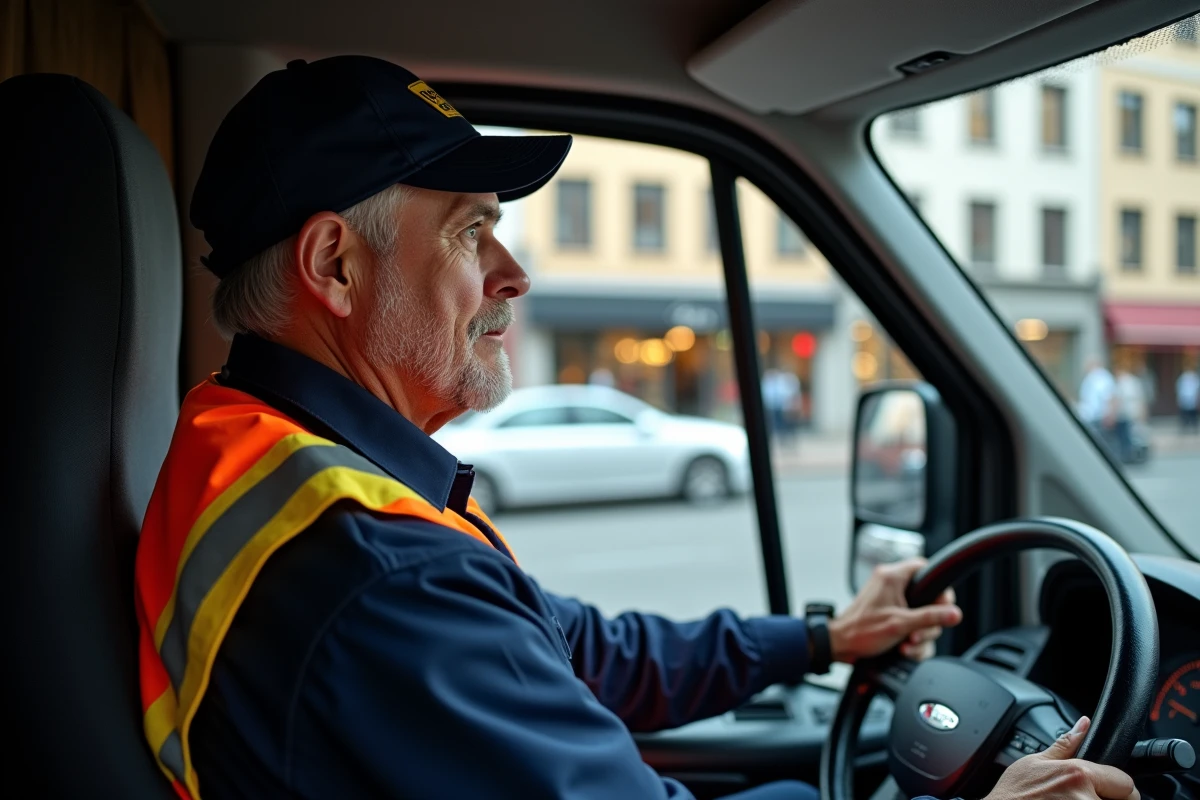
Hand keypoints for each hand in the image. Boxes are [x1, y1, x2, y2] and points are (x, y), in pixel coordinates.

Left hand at [827, 558, 960, 663]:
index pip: (925, 568)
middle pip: (929, 598)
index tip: (942, 605)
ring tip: (907, 644)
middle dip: (927, 623)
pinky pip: (911, 624)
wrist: (840, 646)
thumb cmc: (861, 631)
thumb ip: (929, 617)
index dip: (939, 587)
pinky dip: (911, 638)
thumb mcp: (900, 624)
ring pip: (921, 616)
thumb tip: (954, 613)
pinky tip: (904, 649)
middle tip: (917, 634)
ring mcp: (892, 601)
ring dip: (919, 635)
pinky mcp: (891, 615)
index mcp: (892, 577)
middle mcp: (892, 585)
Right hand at [985, 716, 1138, 799]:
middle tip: (1081, 797)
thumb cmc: (1012, 795)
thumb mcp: (1034, 762)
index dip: (1118, 787)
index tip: (1106, 790)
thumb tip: (1083, 724)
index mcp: (1078, 775)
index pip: (1125, 784)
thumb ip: (1065, 745)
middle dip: (1106, 798)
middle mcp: (1085, 799)